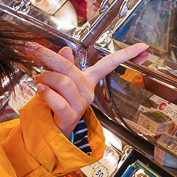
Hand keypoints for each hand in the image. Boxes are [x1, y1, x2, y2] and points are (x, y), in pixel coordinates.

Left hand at [31, 43, 148, 135]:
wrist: (55, 130)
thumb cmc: (59, 103)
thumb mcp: (62, 81)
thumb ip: (64, 64)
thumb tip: (65, 49)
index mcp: (89, 81)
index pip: (110, 64)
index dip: (127, 54)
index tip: (143, 46)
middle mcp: (88, 92)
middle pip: (70, 68)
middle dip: (49, 56)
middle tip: (32, 49)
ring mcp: (81, 105)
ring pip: (62, 82)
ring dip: (45, 78)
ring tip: (38, 81)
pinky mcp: (70, 116)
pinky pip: (59, 101)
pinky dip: (46, 93)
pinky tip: (40, 90)